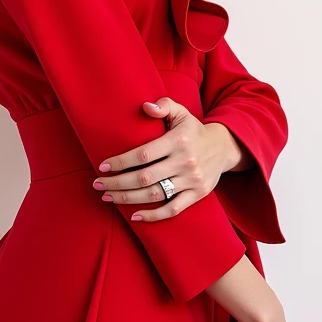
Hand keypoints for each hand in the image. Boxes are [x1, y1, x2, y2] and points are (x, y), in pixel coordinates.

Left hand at [92, 96, 243, 221]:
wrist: (223, 148)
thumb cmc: (193, 130)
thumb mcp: (181, 112)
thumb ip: (164, 105)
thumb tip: (145, 107)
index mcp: (178, 141)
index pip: (144, 154)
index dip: (121, 162)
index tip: (103, 166)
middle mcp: (185, 161)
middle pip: (144, 177)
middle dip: (117, 183)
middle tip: (98, 184)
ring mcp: (192, 180)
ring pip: (155, 194)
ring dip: (128, 198)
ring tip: (107, 197)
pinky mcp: (197, 194)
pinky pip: (173, 209)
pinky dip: (153, 215)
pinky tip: (134, 216)